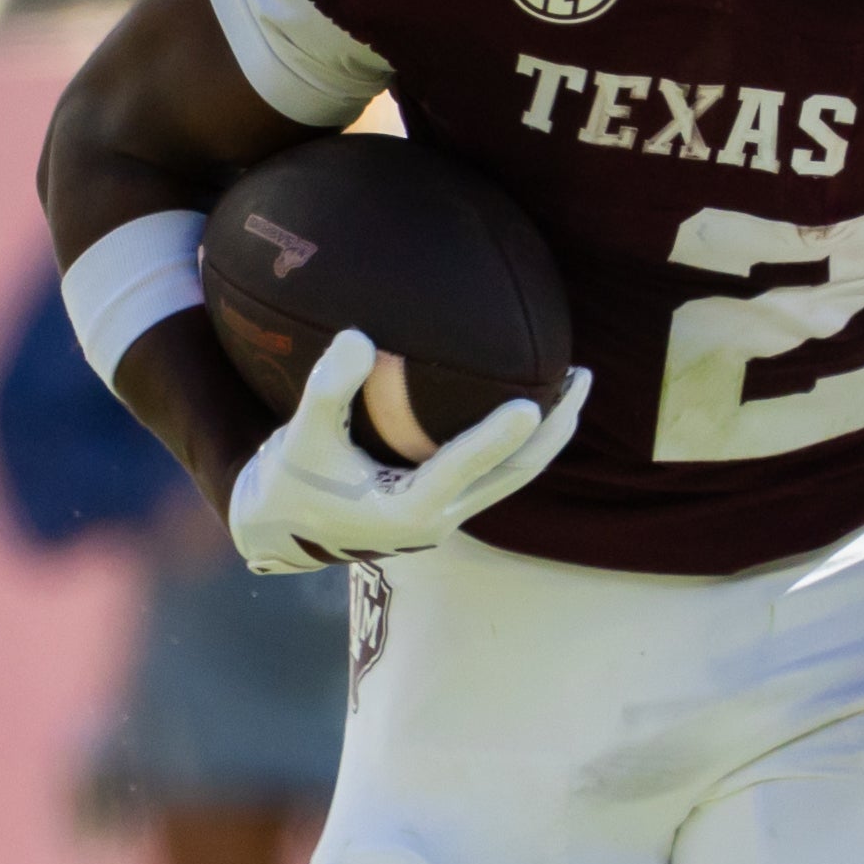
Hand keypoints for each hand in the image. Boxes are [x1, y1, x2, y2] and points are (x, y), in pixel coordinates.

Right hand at [227, 329, 586, 572]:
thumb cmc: (291, 481)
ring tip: (574, 384)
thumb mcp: (302, 436)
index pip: (460, 471)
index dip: (495, 440)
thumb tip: (359, 336)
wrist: (283, 527)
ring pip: (514, 477)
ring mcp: (449, 515)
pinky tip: (537, 399)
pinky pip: (498, 471)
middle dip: (553, 430)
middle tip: (580, 378)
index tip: (531, 405)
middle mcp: (438, 520)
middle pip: (513, 476)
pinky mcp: (449, 505)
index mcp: (405, 512)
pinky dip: (520, 439)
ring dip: (548, 435)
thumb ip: (329, 389)